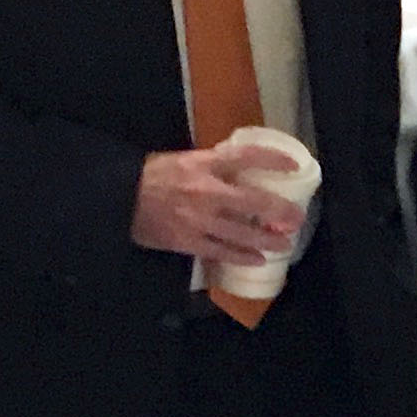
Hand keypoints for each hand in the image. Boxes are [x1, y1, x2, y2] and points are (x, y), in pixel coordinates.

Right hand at [132, 138, 307, 260]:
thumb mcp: (184, 159)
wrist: (120, 198)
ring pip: (242, 233)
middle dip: (279, 210)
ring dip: (267, 239)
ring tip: (284, 244)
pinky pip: (222, 252)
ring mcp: (199, 219)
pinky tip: (258, 259)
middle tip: (296, 217)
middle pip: (252, 201)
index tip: (294, 166)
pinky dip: (242, 256)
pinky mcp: (189, 241)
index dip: (272, 160)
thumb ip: (213, 165)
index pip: (245, 157)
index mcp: (203, 163)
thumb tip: (241, 170)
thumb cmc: (152, 175)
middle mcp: (205, 191)